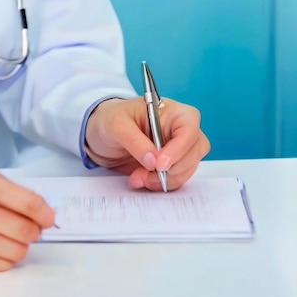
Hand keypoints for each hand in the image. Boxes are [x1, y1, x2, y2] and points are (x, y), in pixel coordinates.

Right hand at [0, 163, 53, 272]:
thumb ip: (8, 188)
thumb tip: (40, 209)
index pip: (29, 203)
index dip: (46, 214)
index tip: (48, 218)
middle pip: (26, 231)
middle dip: (35, 231)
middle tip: (29, 228)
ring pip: (17, 251)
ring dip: (20, 246)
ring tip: (10, 237)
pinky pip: (0, 265)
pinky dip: (5, 258)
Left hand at [85, 97, 209, 190]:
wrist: (101, 134)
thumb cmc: (111, 119)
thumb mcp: (117, 124)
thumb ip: (135, 141)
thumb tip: (153, 161)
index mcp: (174, 112)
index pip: (189, 130)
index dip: (179, 149)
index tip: (160, 164)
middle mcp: (181, 130)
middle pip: (195, 152)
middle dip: (172, 169)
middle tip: (145, 174)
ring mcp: (178, 149)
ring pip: (187, 169)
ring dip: (164, 180)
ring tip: (138, 178)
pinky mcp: (171, 165)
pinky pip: (176, 179)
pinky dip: (160, 184)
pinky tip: (141, 180)